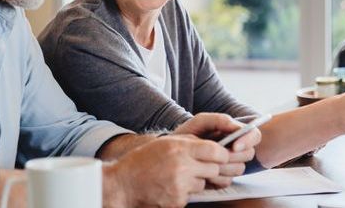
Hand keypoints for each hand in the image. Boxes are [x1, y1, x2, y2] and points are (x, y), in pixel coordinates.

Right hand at [104, 136, 228, 207]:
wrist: (122, 185)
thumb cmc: (142, 161)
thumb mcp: (164, 143)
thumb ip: (188, 142)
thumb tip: (212, 145)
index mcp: (179, 148)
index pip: (215, 150)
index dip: (221, 154)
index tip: (220, 156)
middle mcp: (182, 166)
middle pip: (214, 169)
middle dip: (210, 169)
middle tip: (197, 168)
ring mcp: (180, 186)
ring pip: (203, 183)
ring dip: (195, 181)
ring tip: (176, 177)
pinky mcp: (177, 201)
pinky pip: (191, 196)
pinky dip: (184, 193)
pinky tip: (169, 188)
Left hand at [175, 113, 260, 187]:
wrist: (171, 153)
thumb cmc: (187, 134)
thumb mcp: (200, 122)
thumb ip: (219, 120)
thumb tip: (236, 128)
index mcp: (234, 133)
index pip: (255, 135)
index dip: (248, 141)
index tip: (234, 146)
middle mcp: (235, 149)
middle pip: (249, 154)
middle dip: (233, 156)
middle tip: (217, 155)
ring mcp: (230, 164)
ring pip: (240, 169)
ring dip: (224, 167)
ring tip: (207, 162)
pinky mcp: (222, 178)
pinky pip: (228, 181)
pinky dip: (216, 178)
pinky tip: (204, 172)